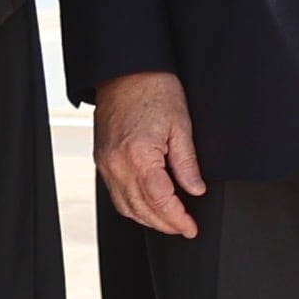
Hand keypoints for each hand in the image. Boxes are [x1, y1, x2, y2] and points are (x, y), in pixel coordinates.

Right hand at [95, 72, 207, 237]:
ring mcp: (106, 164)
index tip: (191, 227)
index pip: (160, 201)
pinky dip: (132, 206)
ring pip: (125, 207)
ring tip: (169, 220)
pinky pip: (115, 194)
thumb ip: (187, 162)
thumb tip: (196, 189)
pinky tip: (147, 205)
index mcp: (139, 155)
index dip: (177, 219)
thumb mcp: (181, 124)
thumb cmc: (154, 89)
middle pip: (141, 210)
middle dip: (165, 224)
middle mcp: (117, 164)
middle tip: (184, 227)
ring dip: (147, 219)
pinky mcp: (101, 161)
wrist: (126, 71)